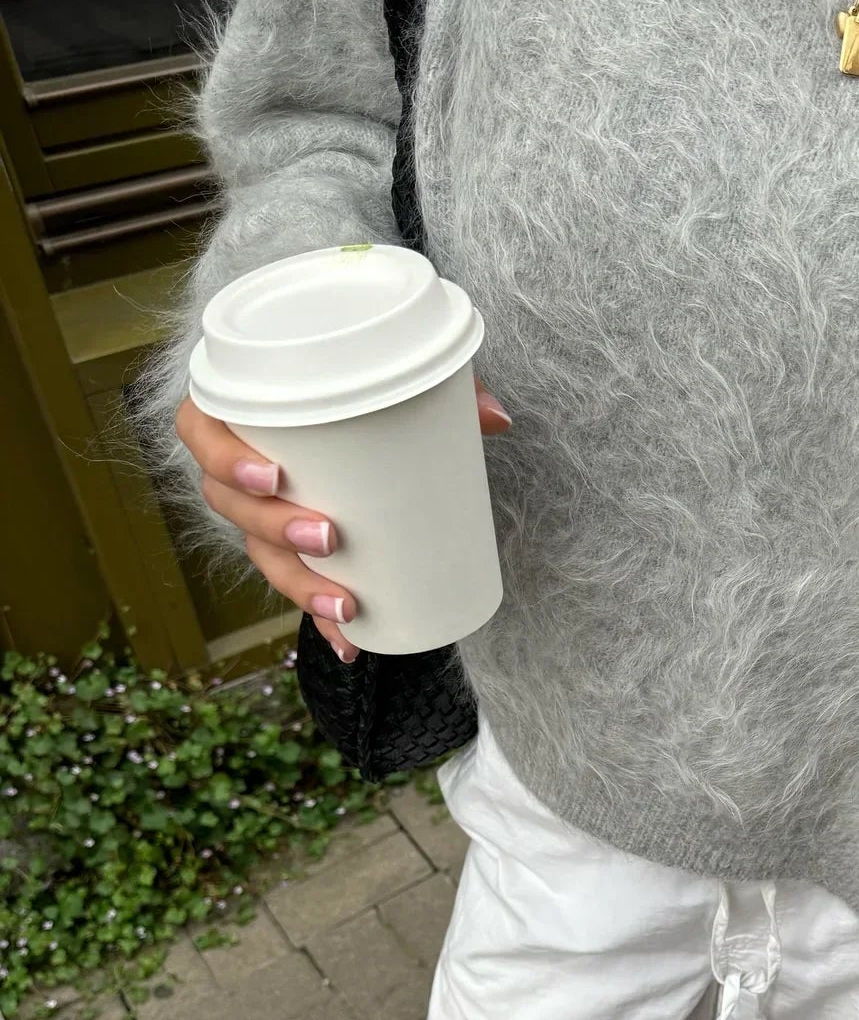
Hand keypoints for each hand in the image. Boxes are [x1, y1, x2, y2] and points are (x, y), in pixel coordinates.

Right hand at [174, 369, 510, 663]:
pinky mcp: (293, 547)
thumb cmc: (362, 378)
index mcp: (238, 408)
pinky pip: (298, 586)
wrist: (360, 401)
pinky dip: (324, 621)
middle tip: (328, 537)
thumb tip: (496, 419)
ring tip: (346, 604)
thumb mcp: (398, 373)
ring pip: (261, 554)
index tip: (275, 477)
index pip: (201, 431)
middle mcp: (239, 465)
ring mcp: (262, 510)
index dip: (226, 459)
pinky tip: (351, 646)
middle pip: (231, 506)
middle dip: (276, 529)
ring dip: (299, 586)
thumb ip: (442, 389)